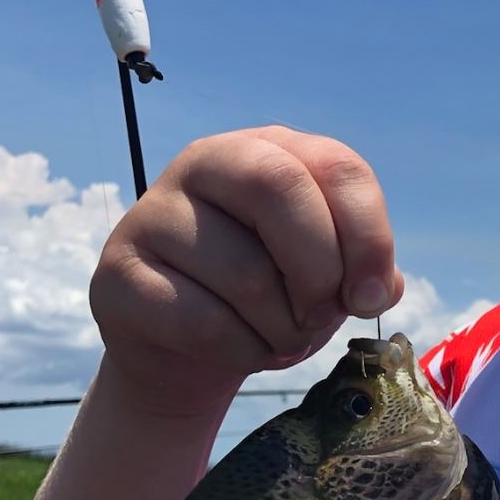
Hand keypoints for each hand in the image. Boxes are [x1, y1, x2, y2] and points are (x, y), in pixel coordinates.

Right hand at [90, 126, 404, 417]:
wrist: (183, 348)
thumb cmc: (269, 295)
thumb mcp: (325, 272)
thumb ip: (363, 267)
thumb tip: (381, 285)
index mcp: (267, 148)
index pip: (337, 166)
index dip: (368, 235)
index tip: (371, 298)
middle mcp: (205, 163)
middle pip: (280, 189)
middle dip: (319, 272)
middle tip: (320, 317)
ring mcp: (152, 214)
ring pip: (246, 273)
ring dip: (283, 329)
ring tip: (280, 339)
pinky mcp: (118, 274)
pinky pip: (203, 320)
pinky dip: (243, 351)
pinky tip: (243, 351)